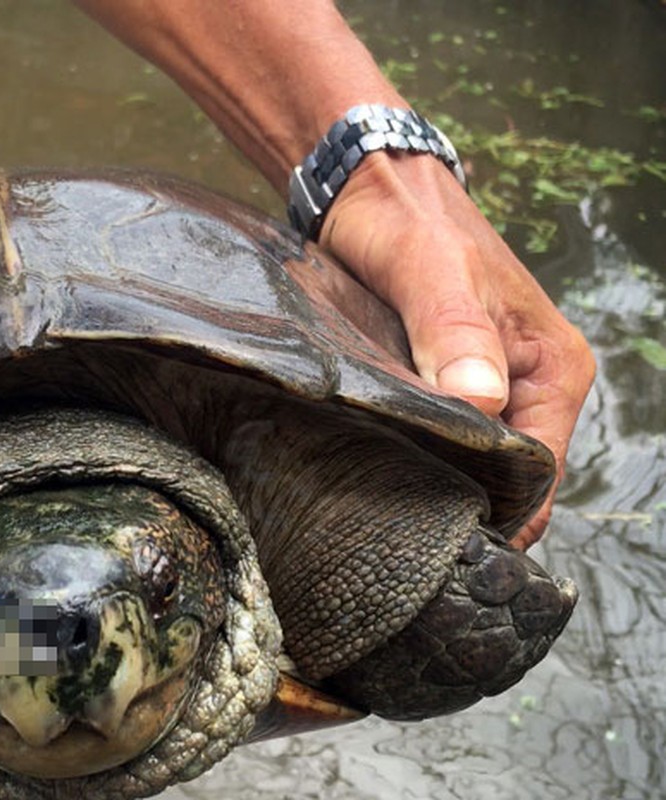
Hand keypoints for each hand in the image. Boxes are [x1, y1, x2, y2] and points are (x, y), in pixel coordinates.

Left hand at [321, 153, 594, 546]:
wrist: (372, 191)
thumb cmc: (410, 223)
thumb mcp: (431, 273)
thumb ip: (455, 332)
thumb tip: (482, 403)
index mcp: (553, 368)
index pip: (541, 470)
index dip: (501, 509)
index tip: (447, 536)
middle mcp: (530, 386)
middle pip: (510, 477)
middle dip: (468, 505)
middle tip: (405, 533)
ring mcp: (490, 390)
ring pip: (474, 462)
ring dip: (439, 482)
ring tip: (388, 507)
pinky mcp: (448, 387)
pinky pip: (444, 440)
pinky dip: (419, 457)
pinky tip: (380, 471)